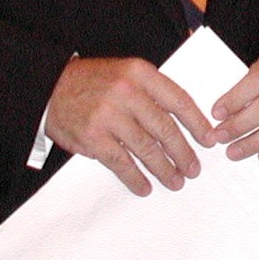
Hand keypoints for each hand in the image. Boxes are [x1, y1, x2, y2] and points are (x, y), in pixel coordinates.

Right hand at [45, 56, 214, 196]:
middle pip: (165, 128)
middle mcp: (127, 93)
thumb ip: (152, 91)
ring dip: (164, 169)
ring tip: (176, 181)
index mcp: (140, 73)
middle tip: (193, 169)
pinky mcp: (93, 138)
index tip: (209, 140)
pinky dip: (135, 178)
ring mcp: (109, 116)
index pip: (178, 100)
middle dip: (183, 152)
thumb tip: (185, 120)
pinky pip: (121, 163)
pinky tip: (145, 187)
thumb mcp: (126, 72)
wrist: (49, 86)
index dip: (197, 123)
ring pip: (146, 148)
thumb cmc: (94, 81)